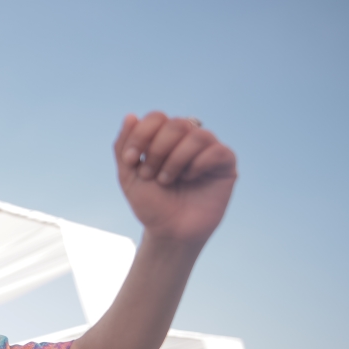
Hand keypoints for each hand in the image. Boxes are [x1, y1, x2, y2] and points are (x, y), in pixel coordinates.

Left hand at [115, 112, 236, 245]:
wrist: (168, 233)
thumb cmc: (150, 205)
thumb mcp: (128, 176)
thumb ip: (123, 146)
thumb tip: (130, 116)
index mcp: (165, 139)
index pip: (157, 117)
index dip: (141, 134)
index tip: (130, 161)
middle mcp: (188, 141)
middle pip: (176, 124)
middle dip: (157, 149)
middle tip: (149, 174)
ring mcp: (208, 151)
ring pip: (197, 135)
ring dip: (176, 158)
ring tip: (166, 180)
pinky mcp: (225, 165)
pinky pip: (217, 151)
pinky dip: (198, 164)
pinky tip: (189, 179)